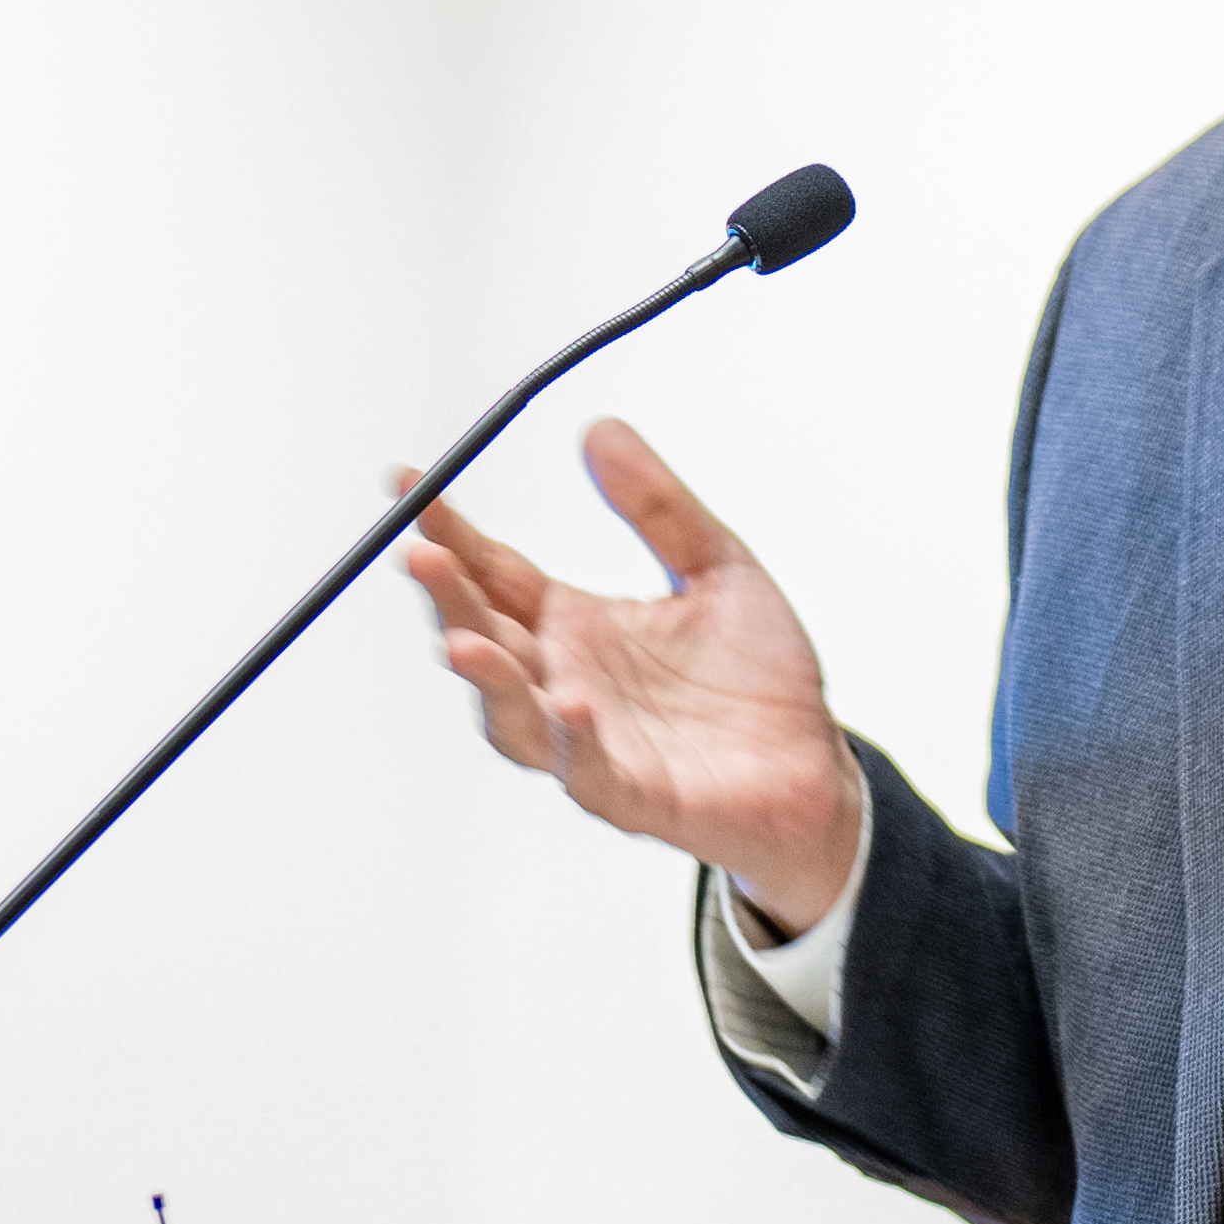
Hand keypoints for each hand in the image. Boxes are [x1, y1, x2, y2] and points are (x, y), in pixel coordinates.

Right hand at [398, 416, 866, 932]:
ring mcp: (593, 741)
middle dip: (448, 601)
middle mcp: (568, 681)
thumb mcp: (719, 567)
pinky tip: (573, 704)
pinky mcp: (635, 793)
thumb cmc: (760, 680)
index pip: (494, 574)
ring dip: (487, 681)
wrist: (814, 769)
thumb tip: (602, 430)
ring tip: (464, 642)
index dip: (450, 533)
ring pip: (513, 717)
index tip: (409, 484)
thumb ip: (660, 506)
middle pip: (484, 639)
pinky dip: (574, 742)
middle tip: (423, 556)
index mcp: (576, 626)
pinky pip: (589, 772)